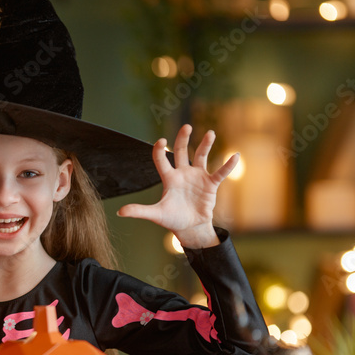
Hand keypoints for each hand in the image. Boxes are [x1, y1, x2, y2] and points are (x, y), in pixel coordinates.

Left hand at [117, 124, 236, 248]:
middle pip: (182, 151)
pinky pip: (220, 173)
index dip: (160, 150)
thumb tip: (119, 212)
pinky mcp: (210, 184)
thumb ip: (139, 211)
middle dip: (183, 138)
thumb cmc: (171, 219)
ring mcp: (197, 177)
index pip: (162, 160)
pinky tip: (235, 156)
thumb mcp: (155, 214)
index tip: (161, 141)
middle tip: (186, 126)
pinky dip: (227, 165)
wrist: (190, 228)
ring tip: (210, 133)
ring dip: (206, 145)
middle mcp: (182, 173)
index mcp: (169, 178)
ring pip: (201, 156)